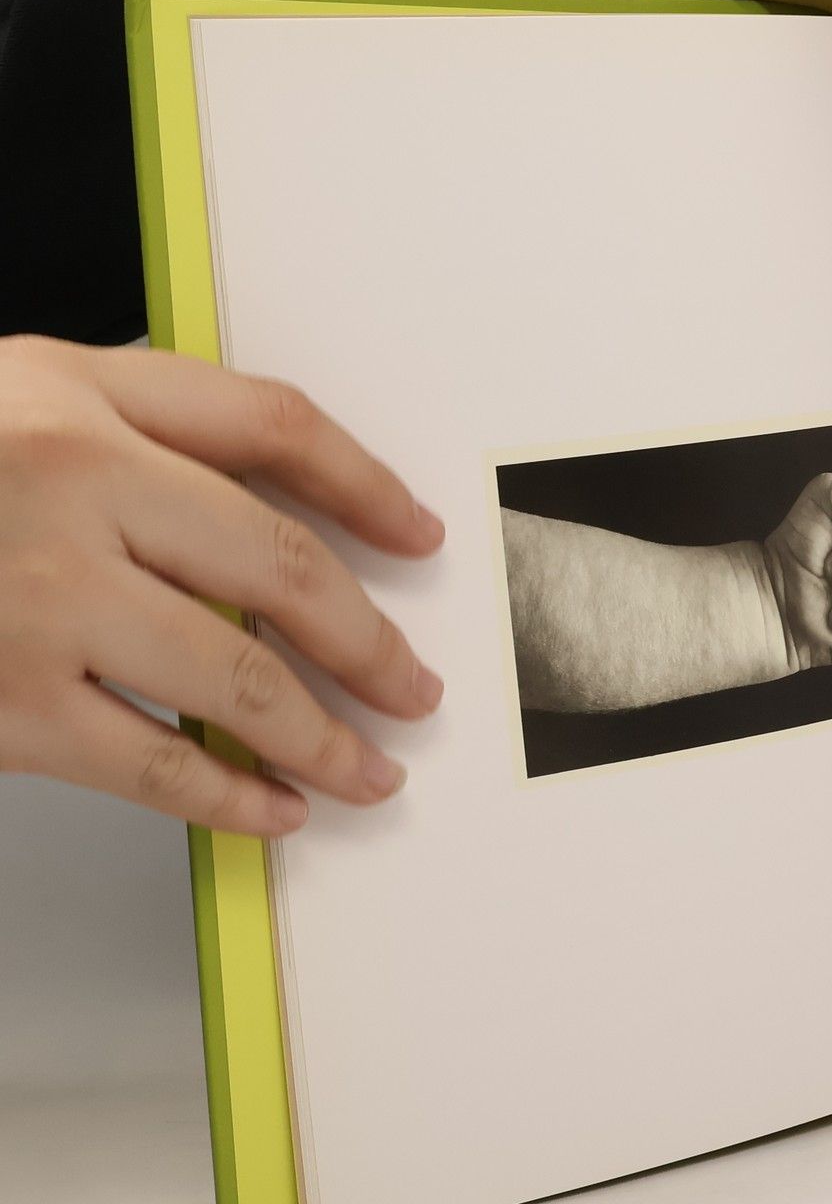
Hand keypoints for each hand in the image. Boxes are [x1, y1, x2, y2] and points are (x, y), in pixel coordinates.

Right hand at [0, 336, 444, 834]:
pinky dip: (233, 794)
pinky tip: (277, 808)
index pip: (272, 425)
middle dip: (372, 638)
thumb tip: (270, 498)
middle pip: (283, 564)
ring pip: (238, 675)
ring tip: (372, 765)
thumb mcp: (9, 398)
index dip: (365, 482)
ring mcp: (39, 598)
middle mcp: (71, 484)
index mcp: (75, 395)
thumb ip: (130, 426)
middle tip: (416, 684)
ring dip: (327, 732)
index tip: (418, 534)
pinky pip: (156, 759)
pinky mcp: (4, 701)